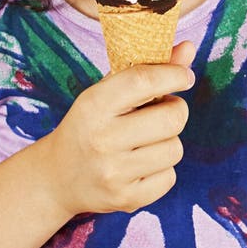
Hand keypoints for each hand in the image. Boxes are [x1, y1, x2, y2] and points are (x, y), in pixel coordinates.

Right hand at [47, 40, 195, 216]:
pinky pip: (170, 177)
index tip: (184, 76)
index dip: (173, 74)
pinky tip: (141, 164)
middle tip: (163, 110)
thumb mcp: (106, 93)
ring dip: (168, 141)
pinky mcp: (126, 199)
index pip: (144, 80)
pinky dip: (162, 169)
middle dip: (175, 110)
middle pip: (172, 118)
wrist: (58, 177)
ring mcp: (114, 173)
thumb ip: (147, 69)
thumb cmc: (89, 125)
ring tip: (146, 140)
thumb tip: (188, 48)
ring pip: (175, 149)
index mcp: (93, 105)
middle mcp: (102, 139)